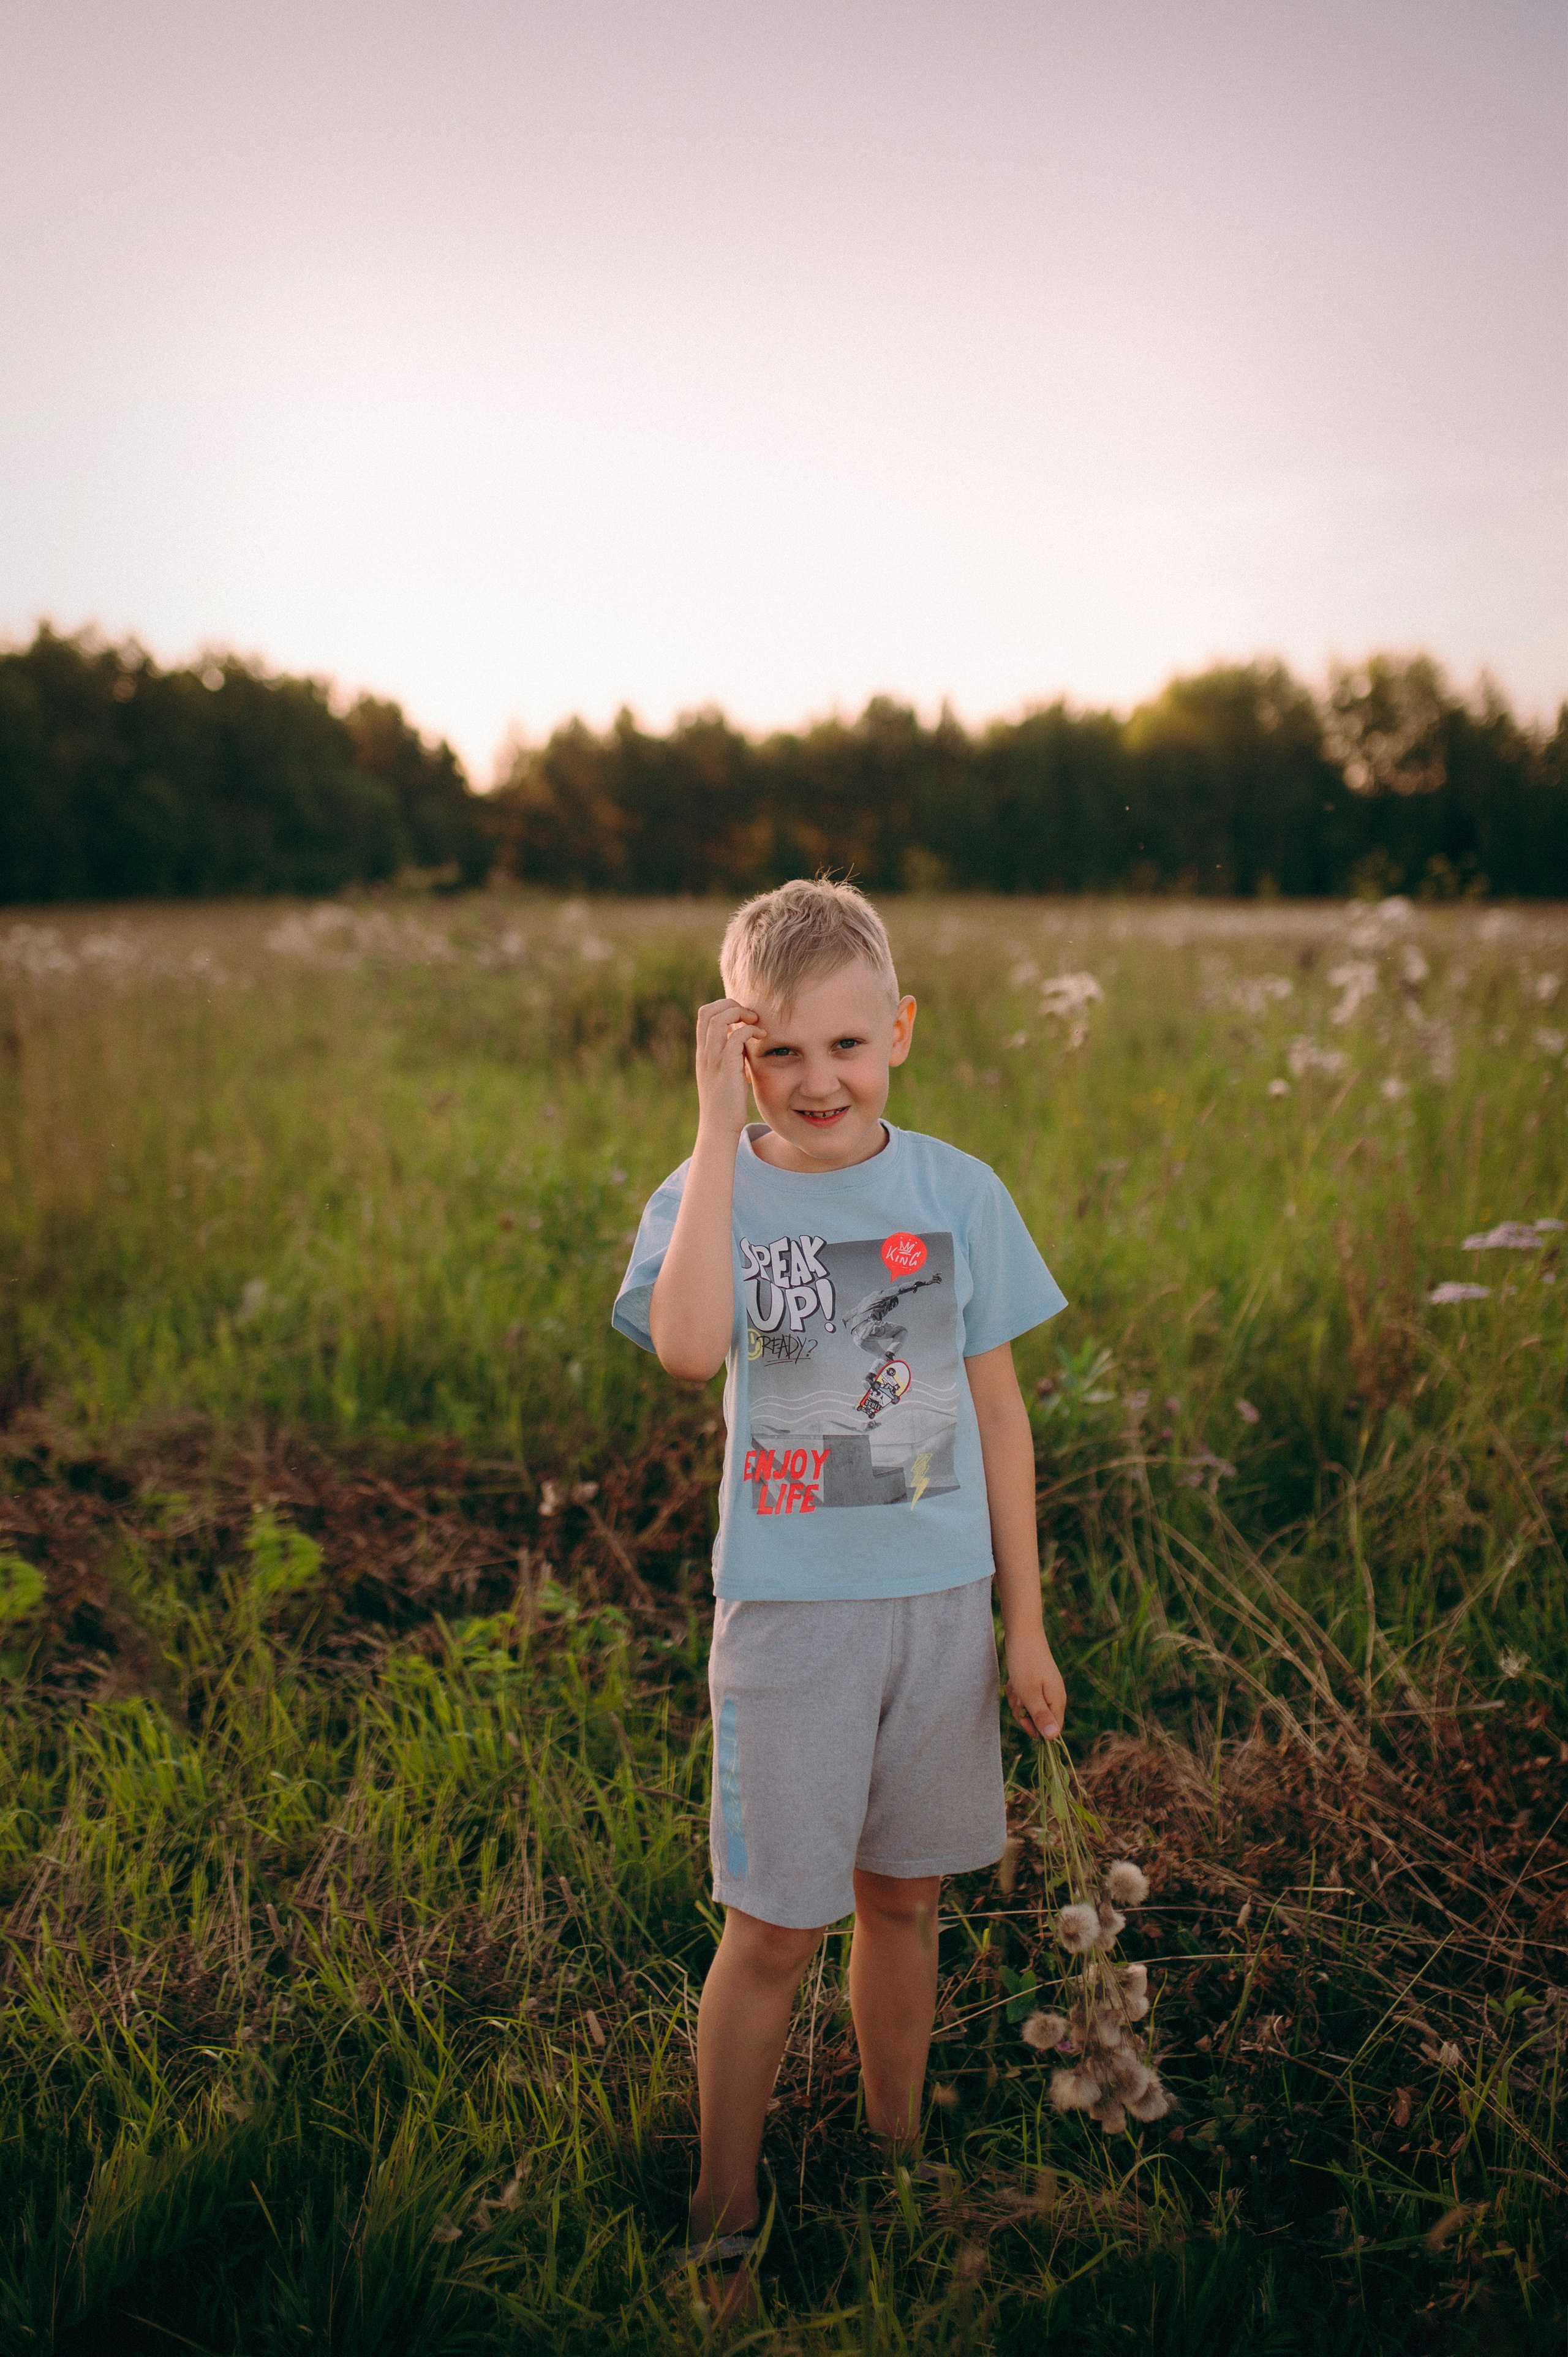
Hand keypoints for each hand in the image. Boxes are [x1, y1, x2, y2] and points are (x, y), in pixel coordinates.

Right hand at [693, 998, 763, 1140]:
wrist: (719, 1128)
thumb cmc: (726, 1105)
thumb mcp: (725, 1075)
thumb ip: (730, 1057)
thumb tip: (743, 1045)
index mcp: (703, 1052)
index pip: (704, 1015)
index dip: (723, 1007)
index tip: (743, 1017)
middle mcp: (705, 1052)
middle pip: (708, 1011)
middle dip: (731, 1004)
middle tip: (750, 1016)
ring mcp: (713, 1059)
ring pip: (718, 1019)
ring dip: (740, 1013)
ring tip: (756, 1022)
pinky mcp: (726, 1068)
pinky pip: (735, 1037)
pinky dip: (750, 1030)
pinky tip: (762, 1037)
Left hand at [1004, 1629, 1065, 1741]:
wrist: (1022, 1633)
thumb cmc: (1025, 1663)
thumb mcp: (1030, 1693)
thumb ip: (1041, 1716)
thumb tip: (1053, 1738)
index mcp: (1057, 1701)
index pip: (1053, 1730)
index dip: (1036, 1730)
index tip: (1023, 1719)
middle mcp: (1054, 1696)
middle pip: (1038, 1720)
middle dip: (1022, 1713)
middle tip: (1017, 1698)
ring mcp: (1044, 1689)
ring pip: (1027, 1708)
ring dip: (1016, 1701)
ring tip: (1014, 1685)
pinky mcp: (1035, 1682)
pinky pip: (1023, 1696)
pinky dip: (1016, 1691)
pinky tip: (1013, 1680)